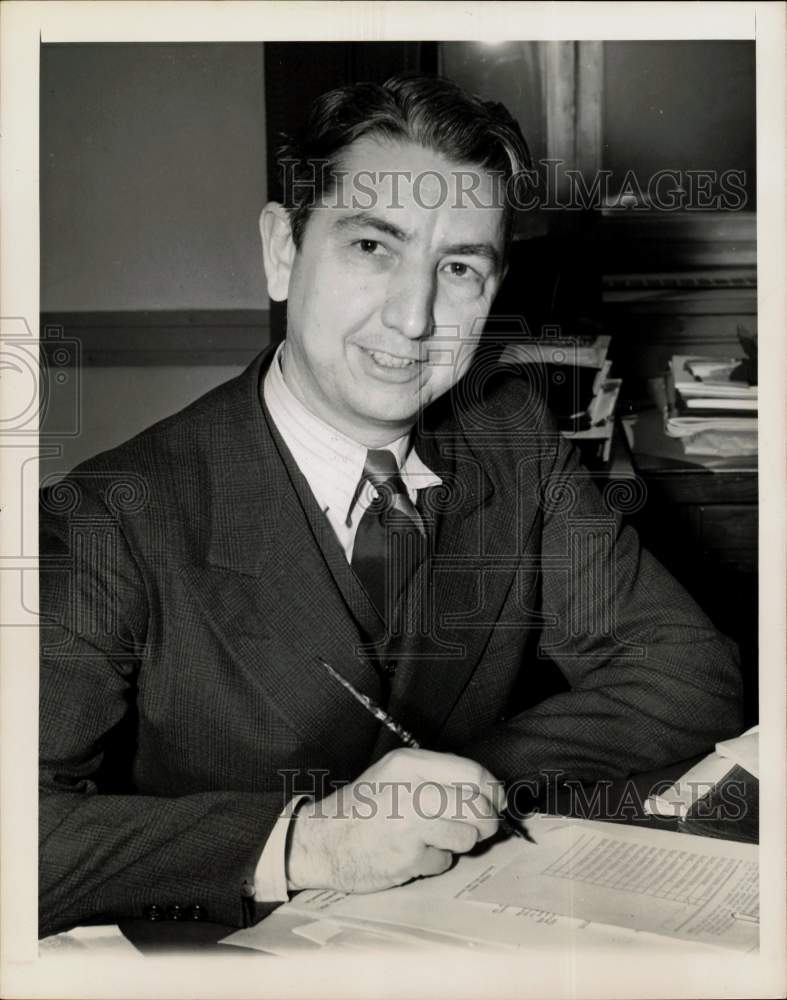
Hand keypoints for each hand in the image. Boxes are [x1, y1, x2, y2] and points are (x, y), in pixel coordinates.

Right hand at [285, 748, 504, 893]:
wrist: (323, 840)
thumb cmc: (364, 807)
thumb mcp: (395, 774)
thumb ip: (435, 777)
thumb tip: (486, 791)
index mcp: (409, 764)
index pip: (472, 773)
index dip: (492, 790)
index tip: (496, 800)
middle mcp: (412, 791)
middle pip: (478, 807)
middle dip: (487, 821)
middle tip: (481, 826)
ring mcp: (410, 827)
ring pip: (467, 836)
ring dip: (459, 842)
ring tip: (436, 837)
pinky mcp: (408, 859)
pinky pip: (444, 861)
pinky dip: (436, 861)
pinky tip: (415, 853)